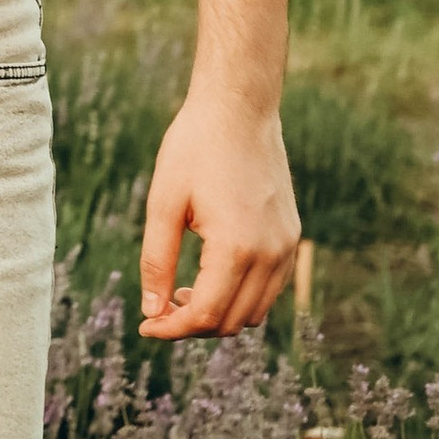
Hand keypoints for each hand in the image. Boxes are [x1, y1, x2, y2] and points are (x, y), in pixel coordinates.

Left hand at [138, 88, 299, 338]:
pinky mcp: (291, 237)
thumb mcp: (163, 204)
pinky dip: (241, 297)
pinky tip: (212, 277)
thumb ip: (156, 263)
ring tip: (183, 292)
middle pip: (231, 322)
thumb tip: (153, 312)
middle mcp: (270, 253)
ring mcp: (286, 246)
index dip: (171, 330)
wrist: (239, 109)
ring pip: (254, 312)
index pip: (204, 315)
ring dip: (219, 314)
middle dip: (192, 326)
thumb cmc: (194, 148)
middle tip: (159, 309)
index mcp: (236, 247)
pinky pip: (270, 289)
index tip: (146, 327)